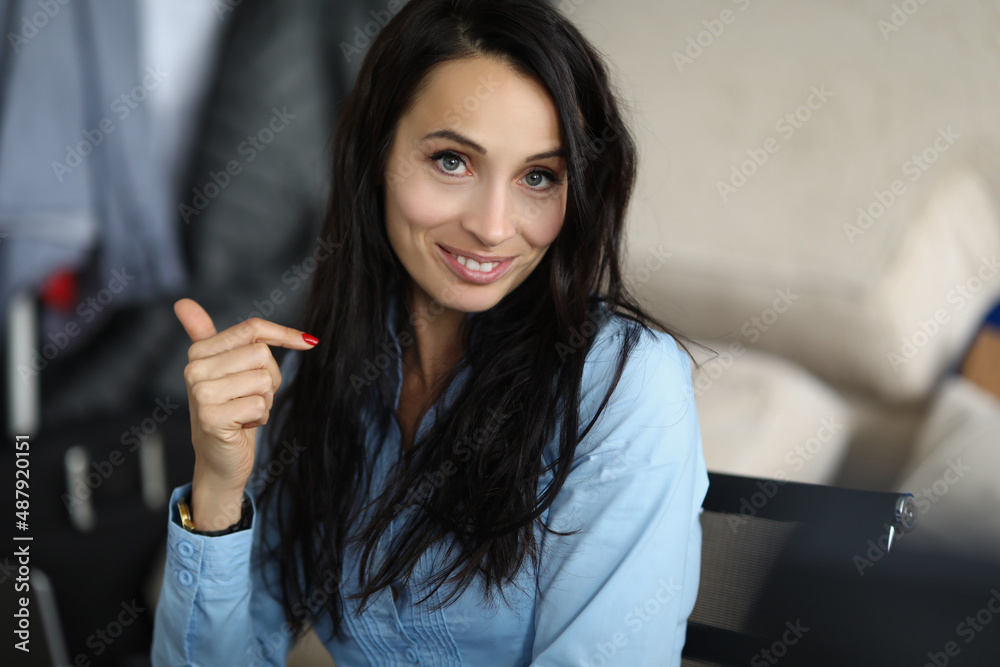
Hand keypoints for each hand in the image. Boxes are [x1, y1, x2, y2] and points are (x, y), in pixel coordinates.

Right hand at [174, 298, 317, 529]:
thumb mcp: (225, 371)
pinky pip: (260, 404)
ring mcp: (200, 393)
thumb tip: (182, 302)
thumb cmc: (231, 412)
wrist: (220, 460)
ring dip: (265, 400)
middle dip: (269, 379)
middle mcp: (194, 369)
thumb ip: (207, 335)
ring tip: (245, 412)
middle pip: (261, 354)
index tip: (310, 342)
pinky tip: (242, 425)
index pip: (252, 328)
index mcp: (199, 352)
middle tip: (251, 397)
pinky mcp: (211, 417)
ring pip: (262, 379)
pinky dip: (260, 417)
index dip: (284, 334)